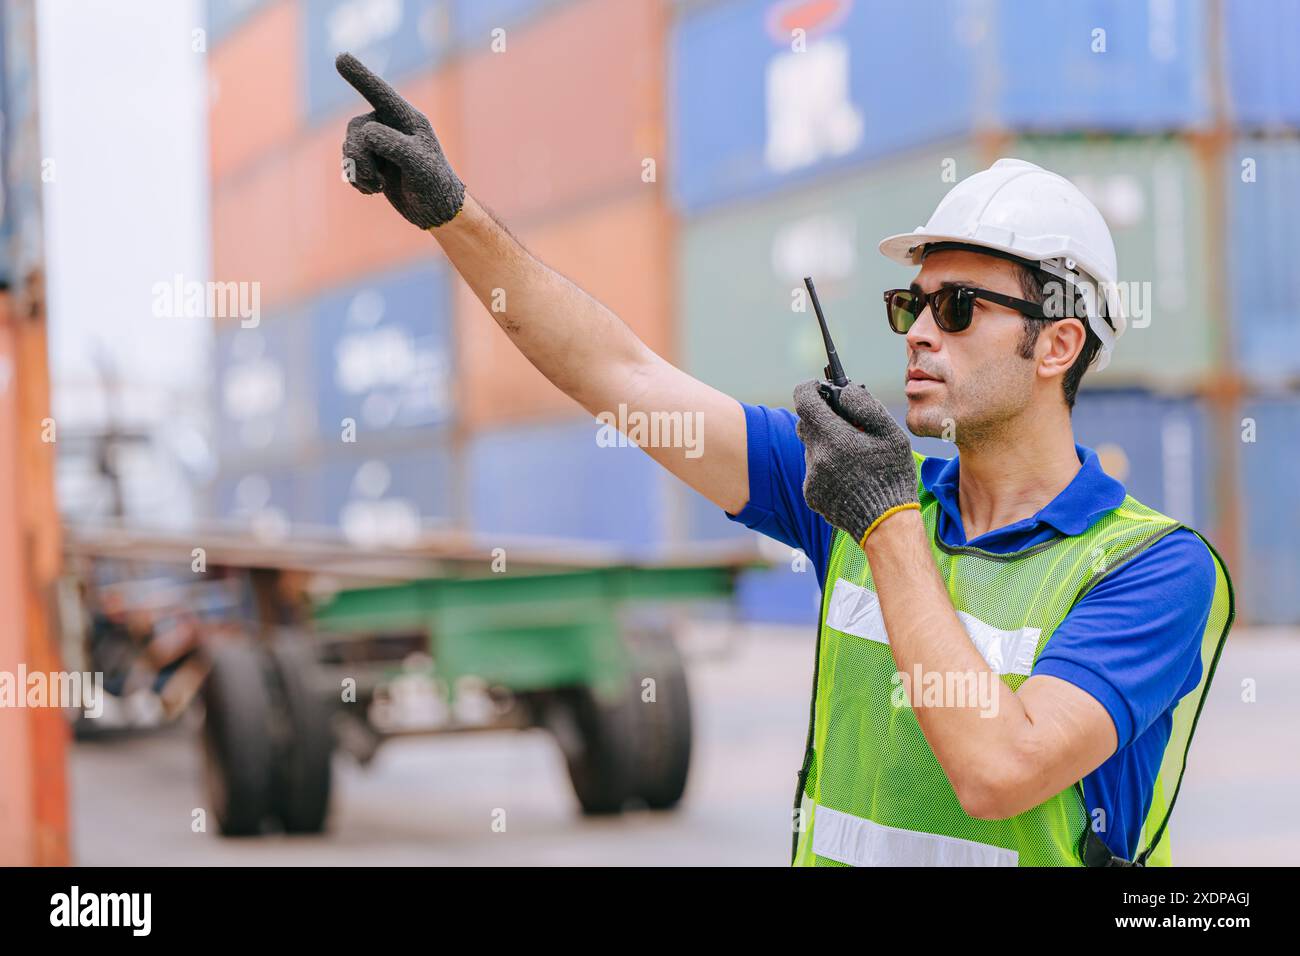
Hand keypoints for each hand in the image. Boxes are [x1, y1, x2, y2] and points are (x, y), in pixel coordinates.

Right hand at [336, 52, 465, 229]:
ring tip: (377, 188)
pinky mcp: (371, 158)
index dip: (360, 76)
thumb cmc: (435, 186)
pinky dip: (356, 178)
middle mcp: (390, 124)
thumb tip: (366, 132)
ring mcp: (379, 141)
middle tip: (377, 184)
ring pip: (349, 146)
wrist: (435, 211)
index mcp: (408, 119)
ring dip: (358, 171)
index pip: (381, 93)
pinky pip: (348, 161)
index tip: (340, 57)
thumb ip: (395, 145)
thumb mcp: (420, 166)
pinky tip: (373, 190)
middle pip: (356, 129)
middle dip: (360, 158)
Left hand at [793, 380, 919, 545]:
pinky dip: (826, 465)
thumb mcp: (890, 434)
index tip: (819, 387)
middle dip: (822, 416)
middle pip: (805, 423)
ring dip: (827, 443)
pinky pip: (813, 469)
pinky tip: (849, 476)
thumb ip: (865, 406)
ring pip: (811, 447)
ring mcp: (811, 477)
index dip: (810, 389)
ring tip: (853, 455)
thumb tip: (844, 389)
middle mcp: (816, 457)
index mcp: (834, 438)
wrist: (886, 525)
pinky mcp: (811, 494)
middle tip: (844, 420)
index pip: (804, 400)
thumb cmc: (893, 475)